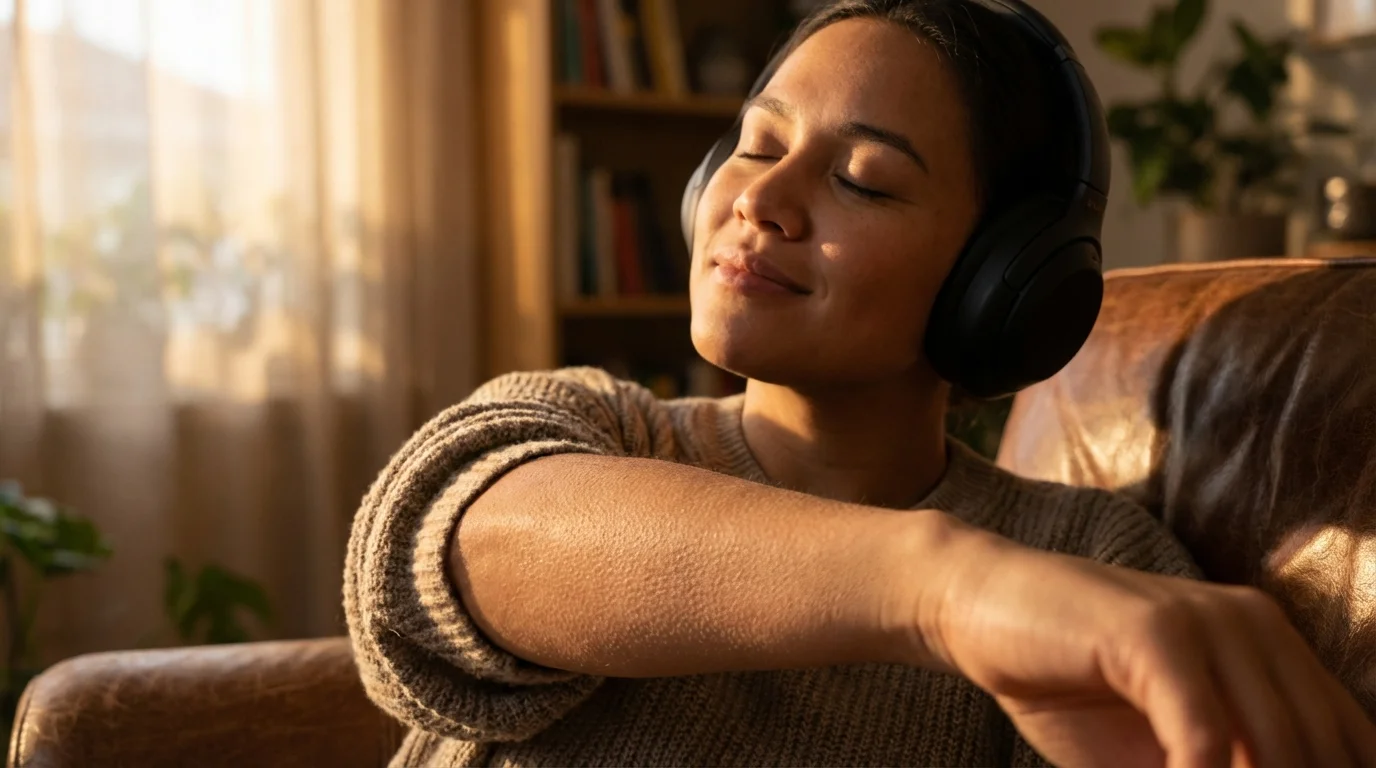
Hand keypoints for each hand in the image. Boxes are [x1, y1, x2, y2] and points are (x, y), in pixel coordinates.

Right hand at [905, 529, 1375, 767]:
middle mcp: (1255, 622)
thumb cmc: (1065, 680)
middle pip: (1317, 750)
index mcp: (1270, 643)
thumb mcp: (1161, 741)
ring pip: (1274, 749)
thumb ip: (1225, 765)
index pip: (1343, 742)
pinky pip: (1202, 739)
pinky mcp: (1154, 631)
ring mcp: (1206, 619)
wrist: (976, 604)